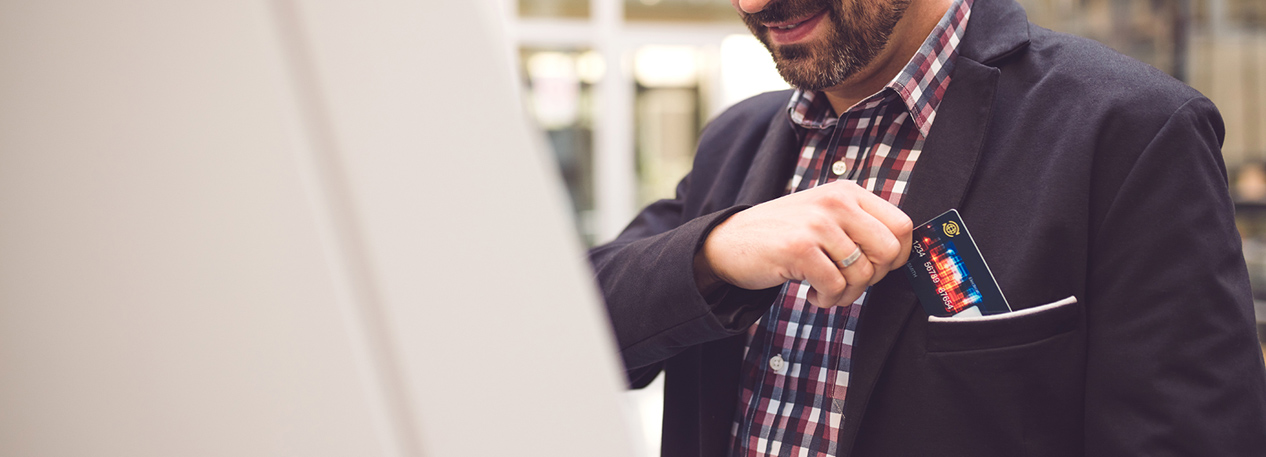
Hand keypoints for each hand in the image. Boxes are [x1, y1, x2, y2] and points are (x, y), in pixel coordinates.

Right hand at [694, 180, 912, 307]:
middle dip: (874, 278)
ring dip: (846, 295)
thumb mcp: (825, 217)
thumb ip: (859, 226)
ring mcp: (817, 224)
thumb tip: (901, 254)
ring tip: (825, 291)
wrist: (729, 242)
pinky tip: (810, 294)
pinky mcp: (799, 248)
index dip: (898, 256)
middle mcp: (836, 202)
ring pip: (862, 274)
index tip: (877, 269)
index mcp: (847, 192)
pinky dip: (826, 300)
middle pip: (889, 251)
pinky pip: (835, 287)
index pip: (902, 225)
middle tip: (849, 282)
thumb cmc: (783, 235)